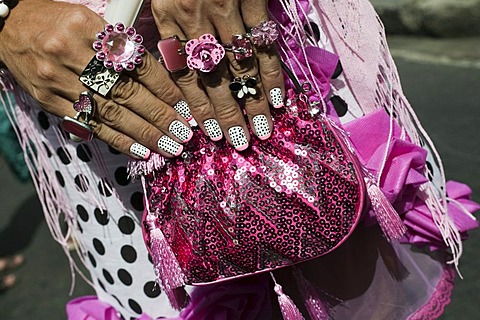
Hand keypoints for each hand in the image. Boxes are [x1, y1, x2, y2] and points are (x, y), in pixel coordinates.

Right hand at [0, 0, 191, 158]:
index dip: (164, 88)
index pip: (137, 63)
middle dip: (159, 116)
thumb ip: (122, 48)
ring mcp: (60, 80)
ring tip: (169, 146)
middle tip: (183, 133)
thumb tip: (159, 82)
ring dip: (143, 134)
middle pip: (127, 92)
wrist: (10, 27)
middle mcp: (74, 54)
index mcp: (91, 28)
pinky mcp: (50, 100)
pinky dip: (116, 139)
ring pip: (109, 113)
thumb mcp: (92, 22)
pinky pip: (88, 124)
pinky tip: (139, 150)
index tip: (184, 106)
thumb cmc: (58, 24)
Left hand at [152, 0, 284, 150]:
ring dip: (253, 101)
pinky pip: (264, 43)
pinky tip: (277, 97)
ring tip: (262, 128)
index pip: (183, 74)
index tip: (211, 132)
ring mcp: (225, 7)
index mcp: (167, 16)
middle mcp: (194, 15)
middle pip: (213, 77)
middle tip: (239, 141)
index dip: (199, 107)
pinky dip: (272, 74)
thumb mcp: (165, 0)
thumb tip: (191, 76)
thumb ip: (174, 33)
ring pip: (241, 66)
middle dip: (228, 114)